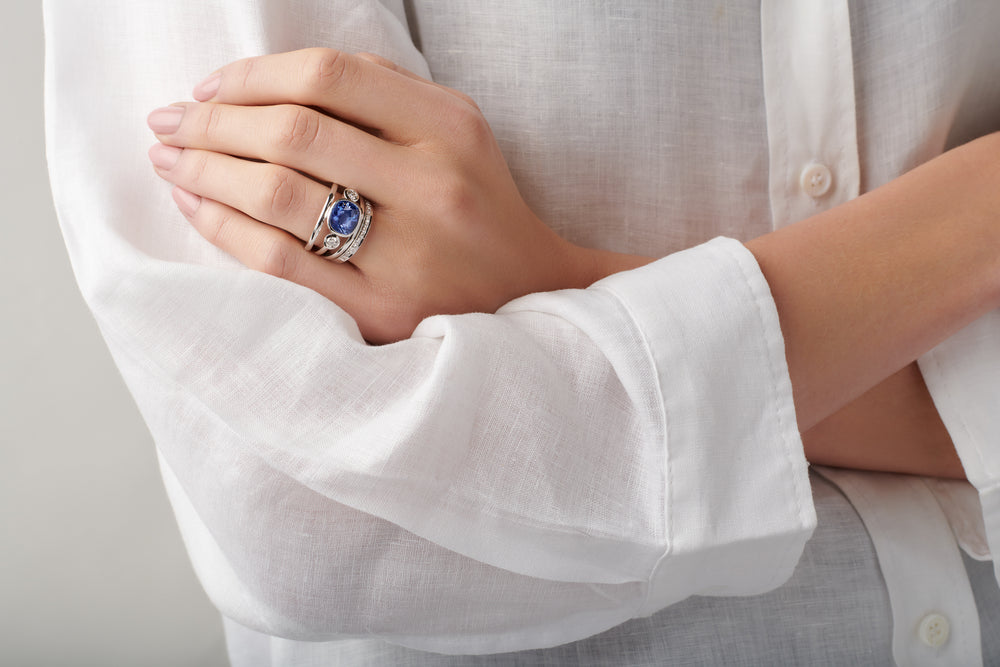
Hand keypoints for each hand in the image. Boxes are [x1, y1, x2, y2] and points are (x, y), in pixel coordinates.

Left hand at [147, 49, 649, 342]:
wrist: (528, 294)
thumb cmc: (477, 204)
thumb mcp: (457, 130)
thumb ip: (384, 92)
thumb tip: (266, 80)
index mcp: (451, 129)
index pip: (330, 76)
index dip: (253, 74)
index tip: (211, 86)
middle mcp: (432, 188)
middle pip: (292, 134)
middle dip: (211, 122)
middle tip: (170, 120)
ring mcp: (407, 256)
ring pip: (276, 198)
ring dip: (204, 171)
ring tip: (170, 159)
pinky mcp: (382, 312)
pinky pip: (279, 262)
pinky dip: (223, 228)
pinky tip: (196, 207)